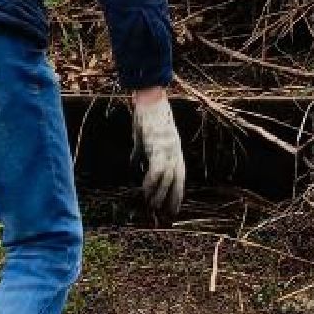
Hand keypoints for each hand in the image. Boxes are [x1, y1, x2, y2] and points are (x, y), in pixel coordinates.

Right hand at [131, 90, 184, 217]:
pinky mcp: (158, 146)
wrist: (149, 99)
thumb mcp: (143, 138)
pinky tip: (145, 191)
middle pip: (178, 180)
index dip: (176, 191)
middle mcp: (175, 151)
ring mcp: (168, 149)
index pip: (179, 175)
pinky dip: (152, 182)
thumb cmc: (147, 115)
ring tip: (152, 206)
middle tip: (168, 214)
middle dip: (173, 198)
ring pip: (168, 178)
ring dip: (160, 194)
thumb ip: (140, 151)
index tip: (173, 205)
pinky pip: (157, 170)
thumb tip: (134, 162)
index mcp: (173, 150)